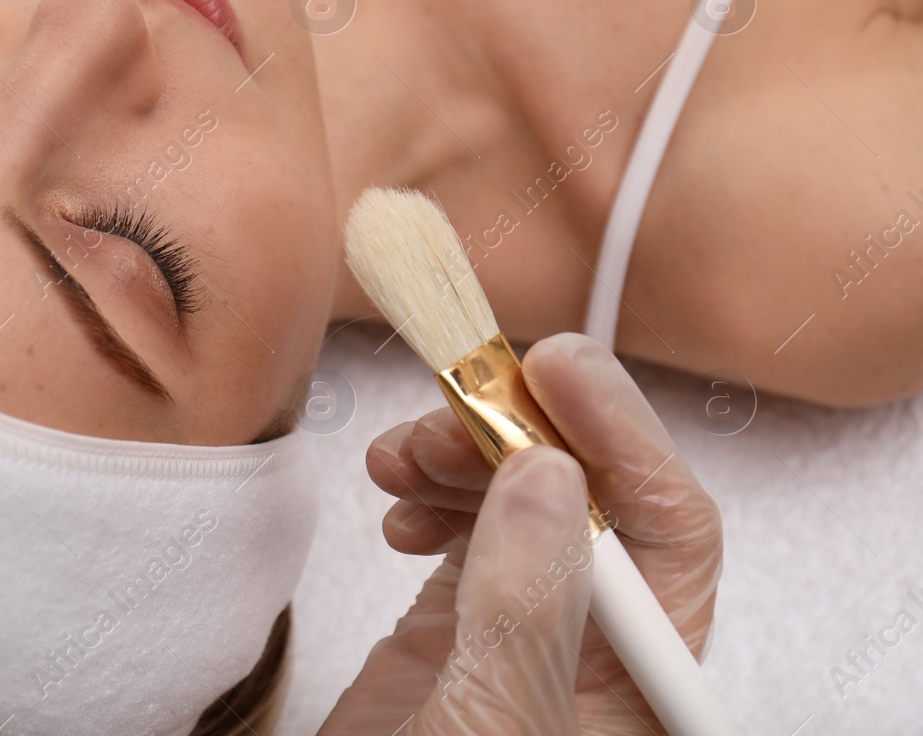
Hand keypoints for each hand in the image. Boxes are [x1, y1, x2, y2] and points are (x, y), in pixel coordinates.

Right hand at [320, 333, 722, 733]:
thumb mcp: (488, 722)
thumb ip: (527, 605)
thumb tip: (554, 474)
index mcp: (640, 678)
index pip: (672, 528)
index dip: (622, 435)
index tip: (547, 368)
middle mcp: (595, 644)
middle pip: (595, 496)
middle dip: (520, 433)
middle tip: (445, 408)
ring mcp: (528, 627)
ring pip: (526, 497)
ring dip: (464, 452)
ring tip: (400, 457)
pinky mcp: (463, 621)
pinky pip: (468, 521)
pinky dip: (432, 488)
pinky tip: (396, 497)